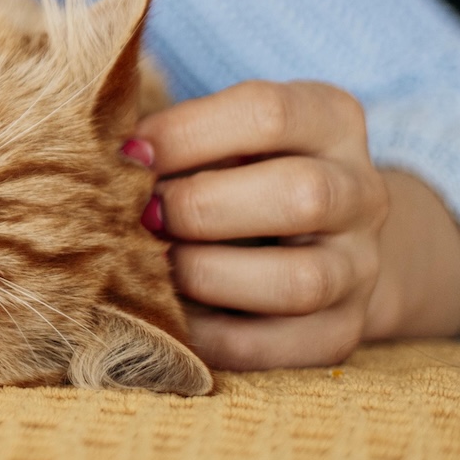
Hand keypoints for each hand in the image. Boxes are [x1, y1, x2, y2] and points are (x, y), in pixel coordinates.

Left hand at [134, 79, 459, 369]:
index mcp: (330, 120)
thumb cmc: (235, 166)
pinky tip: (165, 313)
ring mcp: (359, 267)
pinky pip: (276, 346)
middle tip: (141, 215)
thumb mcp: (219, 132)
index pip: (268, 113)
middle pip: (301, 195)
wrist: (313, 237)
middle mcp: (360, 192)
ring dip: (206, 274)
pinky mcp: (341, 332)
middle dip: (199, 207)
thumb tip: (99, 161)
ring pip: (299, 281)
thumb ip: (172, 138)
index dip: (184, 134)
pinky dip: (208, 335)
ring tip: (151, 264)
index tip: (128, 154)